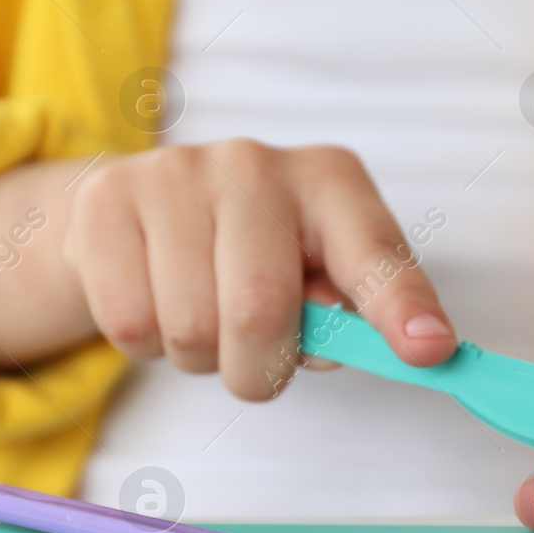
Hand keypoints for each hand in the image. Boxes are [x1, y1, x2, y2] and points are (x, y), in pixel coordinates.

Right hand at [0, 141, 455, 395]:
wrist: (140, 214)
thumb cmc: (252, 257)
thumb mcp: (316, 275)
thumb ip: (353, 313)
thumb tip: (406, 347)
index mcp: (330, 181)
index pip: (372, 250)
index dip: (400, 306)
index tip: (427, 351)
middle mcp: (256, 163)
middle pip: (261, 309)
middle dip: (259, 369)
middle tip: (255, 364)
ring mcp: (176, 174)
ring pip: (191, 328)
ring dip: (199, 358)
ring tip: (202, 320)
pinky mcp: (106, 200)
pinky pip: (130, 323)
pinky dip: (145, 346)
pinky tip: (156, 303)